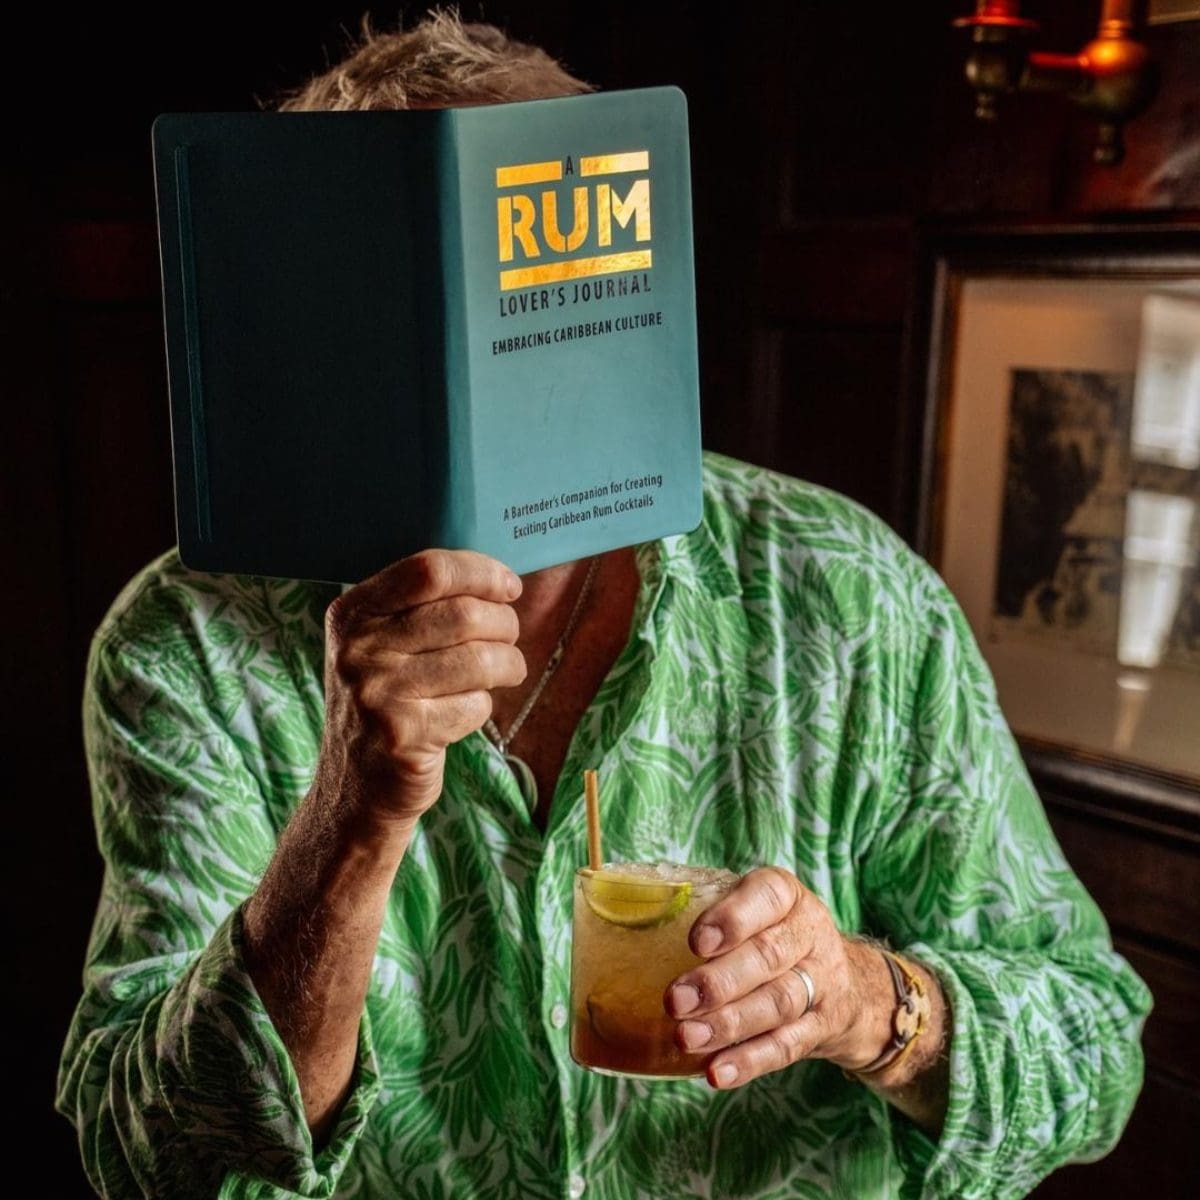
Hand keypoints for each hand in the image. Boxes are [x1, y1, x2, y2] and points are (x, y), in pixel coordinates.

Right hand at [317, 548, 526, 827]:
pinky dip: (483, 706)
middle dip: (504, 624)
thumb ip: (422, 607)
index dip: (481, 573)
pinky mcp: (403, 734)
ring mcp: (378, 693)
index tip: (509, 587)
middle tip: (509, 638)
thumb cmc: (386, 703)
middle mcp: (358, 649)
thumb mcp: (378, 646)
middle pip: (465, 614)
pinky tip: (465, 712)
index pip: (429, 570)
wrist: (355, 789)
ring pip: (479, 659)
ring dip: (508, 664)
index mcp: (352, 613)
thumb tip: (499, 578)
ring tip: (505, 672)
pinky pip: (475, 705)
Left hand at [664, 867, 892, 1088]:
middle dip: (719, 982)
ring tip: (687, 1037)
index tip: (696, 943)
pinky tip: (717, 1072)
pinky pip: (788, 1046)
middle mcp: (810, 934)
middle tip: (676, 1000)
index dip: (733, 919)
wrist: (854, 984)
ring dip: (729, 1024)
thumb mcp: (757, 909)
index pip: (768, 896)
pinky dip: (750, 1061)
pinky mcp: (823, 1028)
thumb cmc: (777, 935)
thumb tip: (623, 931)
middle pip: (768, 957)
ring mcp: (823, 983)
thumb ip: (707, 910)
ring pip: (778, 1003)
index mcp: (788, 897)